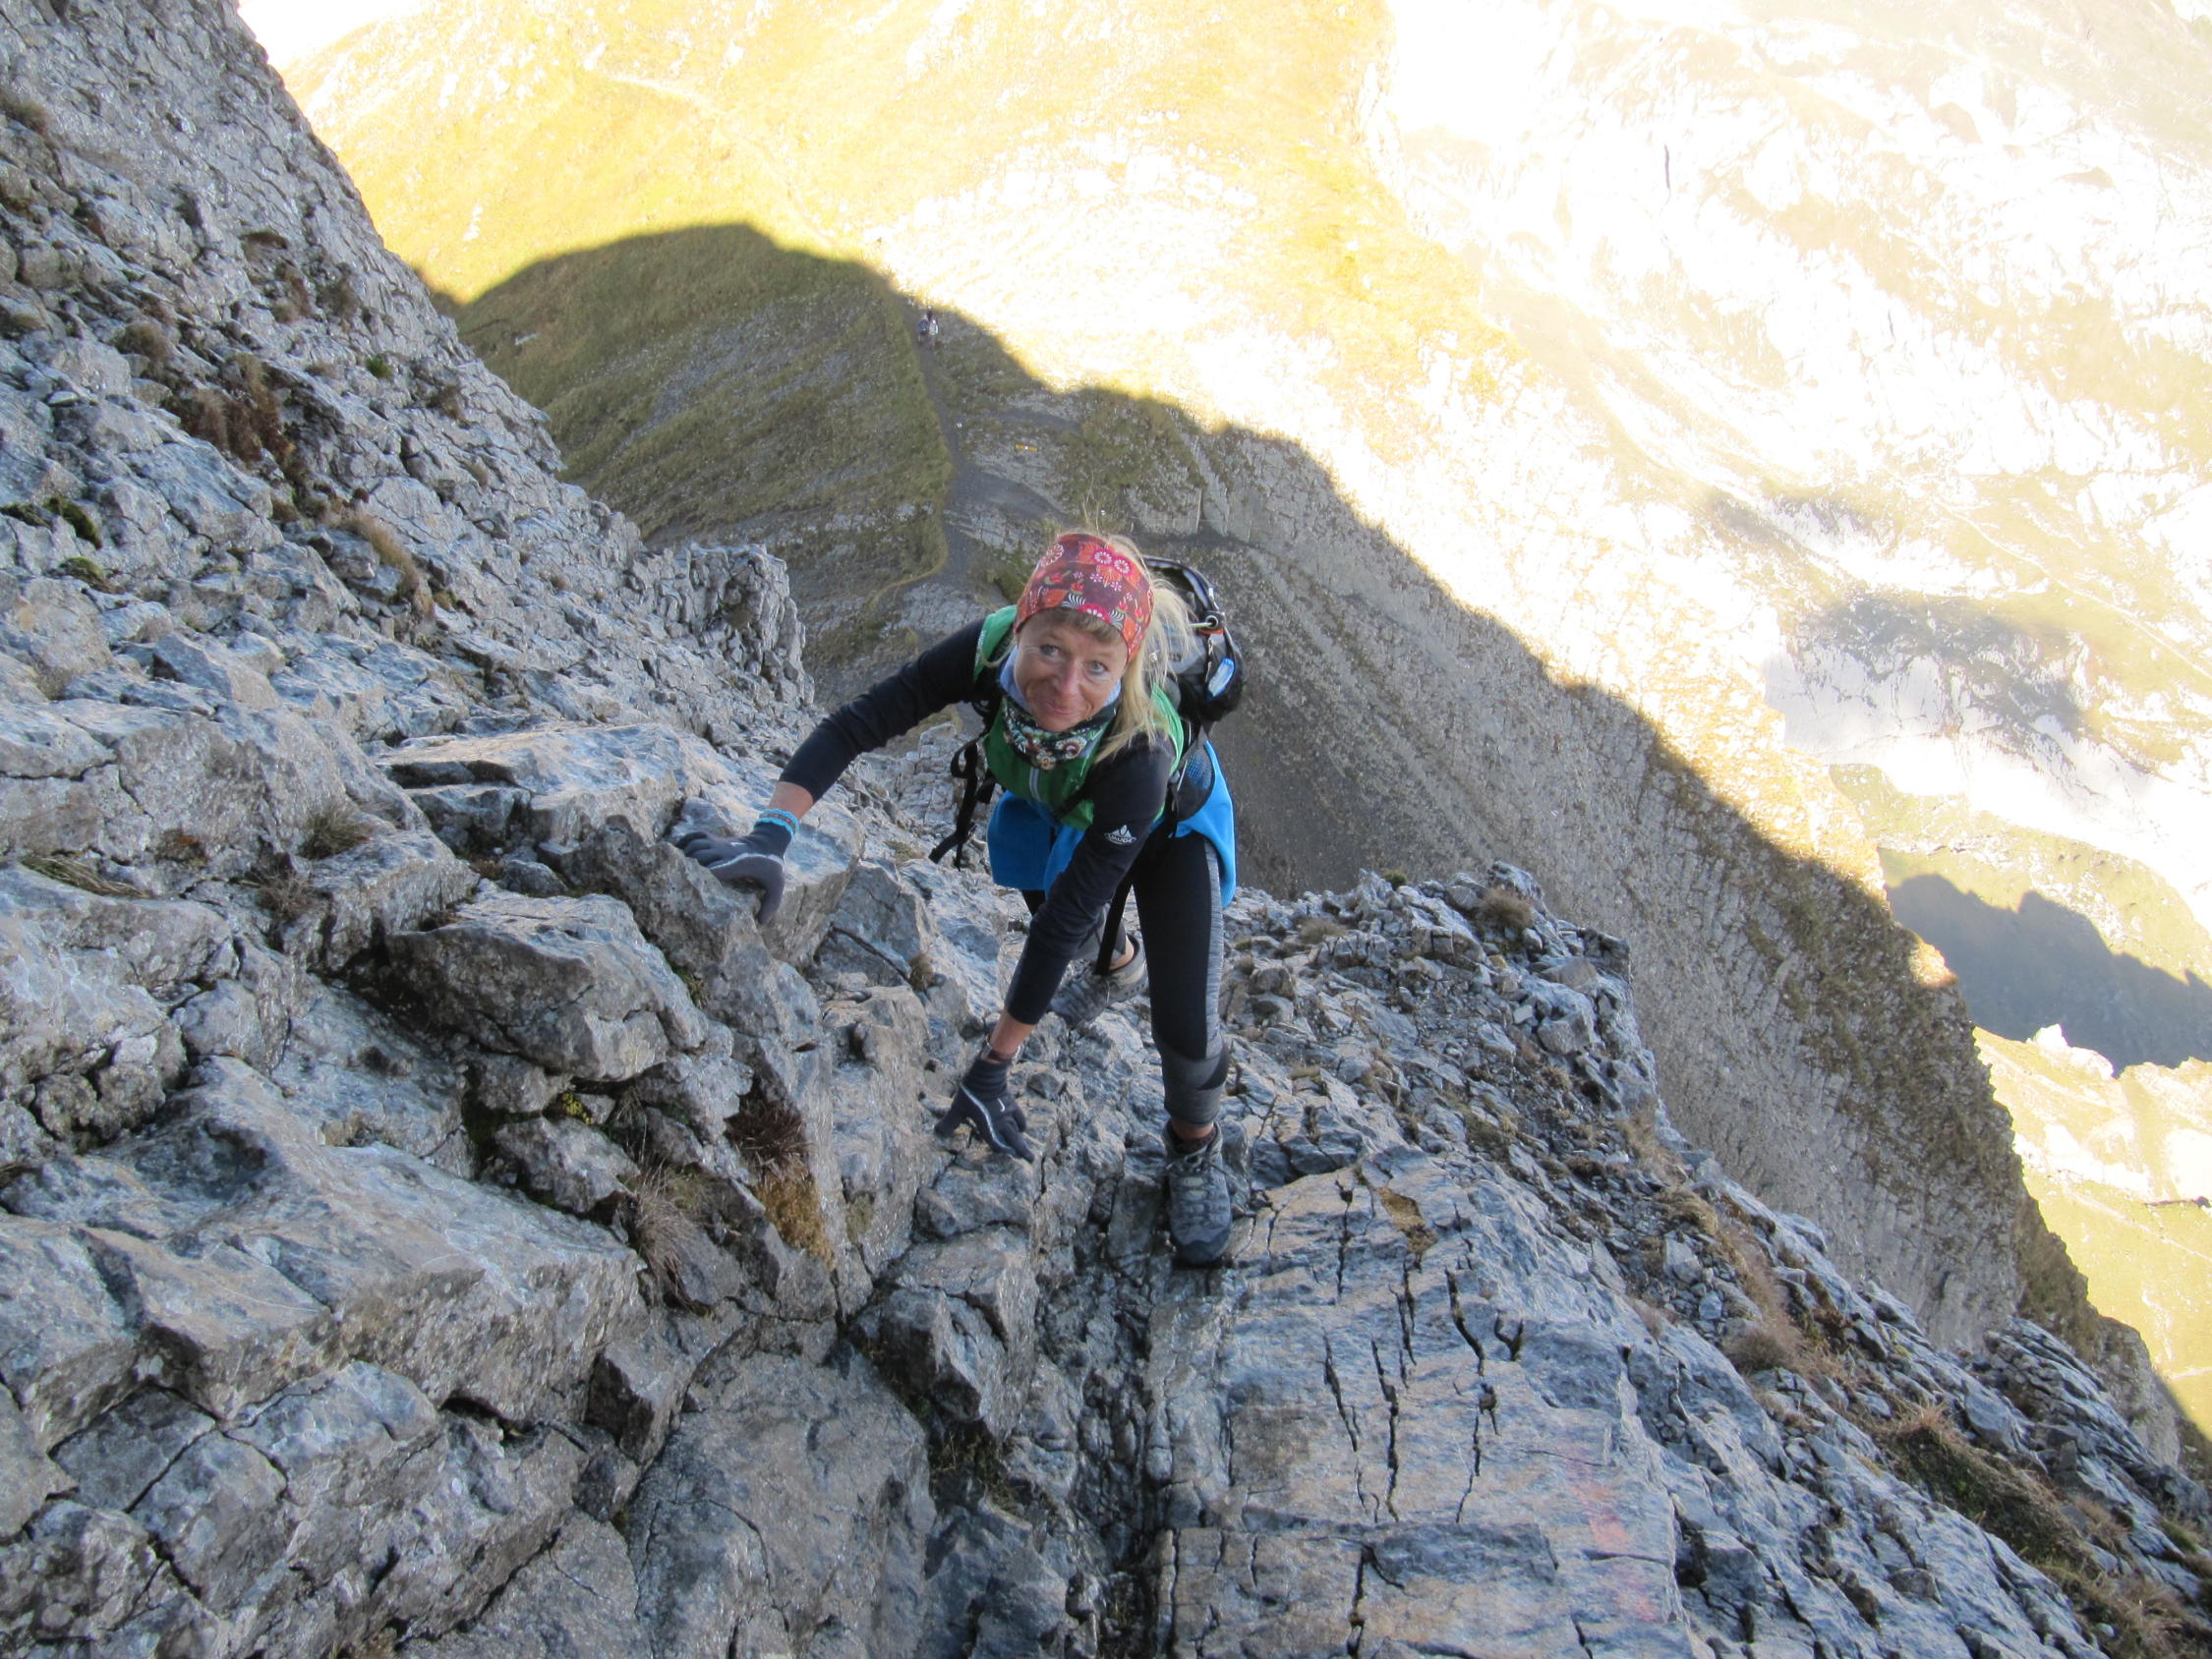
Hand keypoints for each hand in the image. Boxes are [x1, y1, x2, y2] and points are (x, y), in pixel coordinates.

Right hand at [676, 826, 787, 921]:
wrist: (768, 842)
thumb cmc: (771, 868)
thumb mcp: (777, 886)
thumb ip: (771, 904)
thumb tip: (760, 923)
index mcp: (737, 864)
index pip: (715, 871)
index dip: (703, 880)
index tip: (693, 893)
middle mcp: (725, 852)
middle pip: (700, 858)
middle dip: (689, 870)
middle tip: (680, 885)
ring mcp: (719, 844)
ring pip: (694, 847)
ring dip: (684, 857)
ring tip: (676, 871)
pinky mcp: (715, 839)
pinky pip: (695, 835)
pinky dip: (684, 841)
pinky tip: (677, 851)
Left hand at [935, 1046, 1032, 1160]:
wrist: (986, 1075)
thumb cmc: (970, 1093)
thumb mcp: (957, 1108)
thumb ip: (948, 1122)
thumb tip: (936, 1133)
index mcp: (987, 1126)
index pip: (997, 1143)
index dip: (1002, 1150)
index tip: (1009, 1156)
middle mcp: (1000, 1122)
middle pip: (1013, 1140)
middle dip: (1021, 1151)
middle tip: (1031, 1160)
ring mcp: (1007, 1114)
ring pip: (1017, 1131)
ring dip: (1021, 1141)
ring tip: (1026, 1150)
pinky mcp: (1011, 1105)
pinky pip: (1019, 1118)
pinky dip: (1021, 1125)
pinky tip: (1022, 1129)